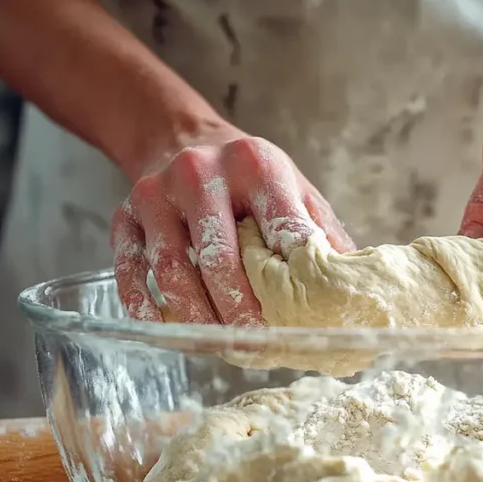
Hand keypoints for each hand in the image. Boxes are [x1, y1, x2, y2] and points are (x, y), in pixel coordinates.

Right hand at [111, 124, 353, 324]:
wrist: (178, 135)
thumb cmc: (246, 174)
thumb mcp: (292, 186)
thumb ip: (322, 231)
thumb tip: (357, 287)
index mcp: (256, 165)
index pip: (280, 226)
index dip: (291, 278)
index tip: (300, 319)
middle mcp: (201, 173)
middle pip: (220, 256)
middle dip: (239, 309)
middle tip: (257, 345)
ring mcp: (157, 193)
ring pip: (173, 267)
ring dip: (196, 316)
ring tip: (219, 346)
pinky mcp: (125, 214)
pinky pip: (131, 266)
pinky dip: (144, 304)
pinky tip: (164, 329)